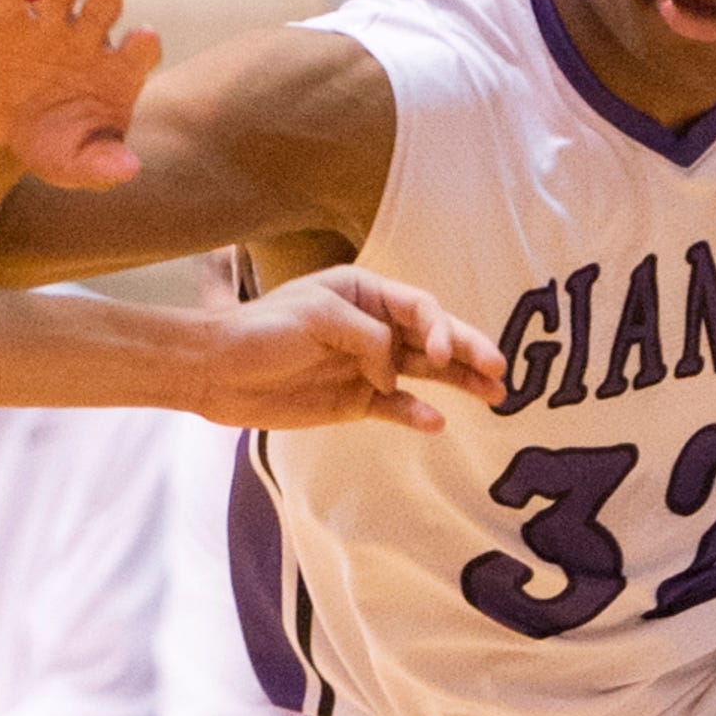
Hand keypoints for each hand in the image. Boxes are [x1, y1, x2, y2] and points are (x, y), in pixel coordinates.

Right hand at [0, 0, 163, 190]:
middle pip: (105, 7)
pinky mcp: (9, 19)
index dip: (143, 44)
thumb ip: (102, 167)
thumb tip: (129, 171)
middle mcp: (88, 38)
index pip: (140, 50)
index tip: (143, 39)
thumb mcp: (76, 164)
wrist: (4, 131)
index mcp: (116, 70)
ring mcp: (49, 25)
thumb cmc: (53, 144)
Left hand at [196, 266, 507, 432]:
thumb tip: (395, 372)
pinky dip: (416, 413)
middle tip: (499, 369)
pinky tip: (436, 422)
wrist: (216, 371)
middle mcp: (372, 326)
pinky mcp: (356, 400)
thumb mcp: (317, 318)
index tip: (440, 352)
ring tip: (495, 395)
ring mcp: (367, 365)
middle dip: (467, 351)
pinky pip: (397, 406)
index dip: (438, 327)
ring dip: (458, 382)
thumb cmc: (261, 331)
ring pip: (424, 373)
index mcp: (363, 293)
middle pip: (431, 338)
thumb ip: (367, 340)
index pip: (417, 307)